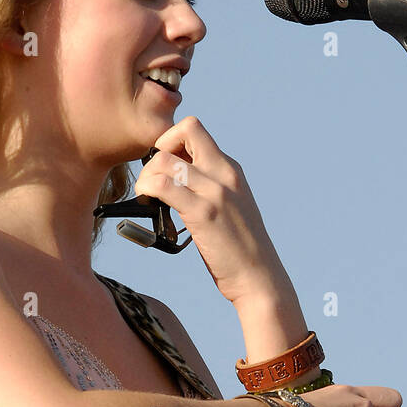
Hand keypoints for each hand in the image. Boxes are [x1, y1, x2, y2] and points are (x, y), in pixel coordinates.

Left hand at [133, 116, 285, 304]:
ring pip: (166, 159)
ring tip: (147, 195)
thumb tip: (180, 183)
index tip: (165, 167)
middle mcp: (225, 174)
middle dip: (159, 147)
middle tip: (154, 178)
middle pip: (185, 129)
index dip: (172, 141)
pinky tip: (149, 203)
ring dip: (147, 174)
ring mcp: (215, 192)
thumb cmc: (240, 248)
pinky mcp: (202, 213)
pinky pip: (164, 186)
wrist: (258, 276)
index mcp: (231, 170)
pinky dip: (148, 189)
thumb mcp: (231, 207)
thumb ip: (211, 189)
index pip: (195, 130)